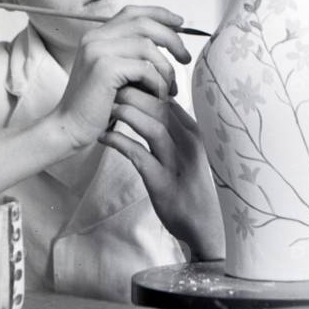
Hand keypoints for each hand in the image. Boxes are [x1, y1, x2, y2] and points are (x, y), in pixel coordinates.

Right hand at [49, 5, 190, 149]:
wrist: (68, 128)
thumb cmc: (94, 107)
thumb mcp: (115, 75)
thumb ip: (131, 56)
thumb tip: (168, 44)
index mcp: (97, 36)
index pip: (133, 12)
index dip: (160, 14)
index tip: (180, 24)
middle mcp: (95, 37)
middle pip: (144, 23)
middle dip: (172, 39)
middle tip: (185, 57)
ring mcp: (98, 51)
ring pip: (148, 47)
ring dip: (166, 69)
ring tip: (170, 88)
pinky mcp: (105, 68)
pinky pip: (145, 68)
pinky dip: (158, 83)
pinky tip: (158, 97)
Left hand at [98, 87, 224, 261]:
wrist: (205, 226)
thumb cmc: (192, 186)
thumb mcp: (189, 152)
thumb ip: (177, 129)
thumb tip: (159, 105)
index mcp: (195, 132)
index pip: (168, 99)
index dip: (145, 87)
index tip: (123, 83)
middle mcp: (189, 143)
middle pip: (160, 106)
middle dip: (133, 93)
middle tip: (110, 89)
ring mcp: (177, 162)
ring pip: (152, 126)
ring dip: (126, 113)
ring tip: (105, 107)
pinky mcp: (163, 182)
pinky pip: (138, 155)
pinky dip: (118, 142)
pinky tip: (103, 137)